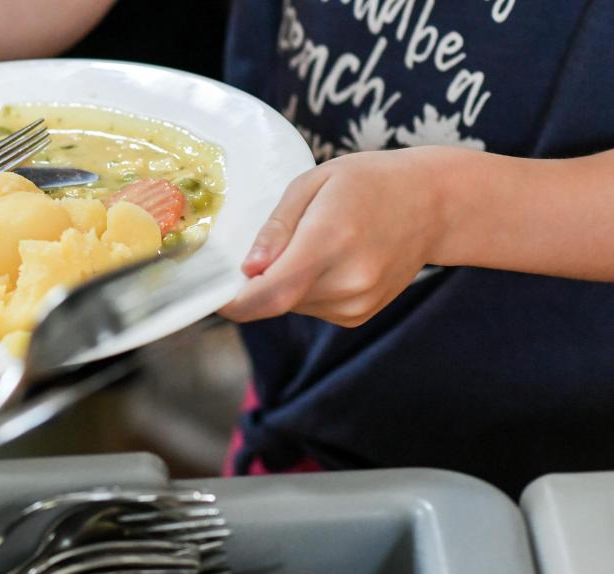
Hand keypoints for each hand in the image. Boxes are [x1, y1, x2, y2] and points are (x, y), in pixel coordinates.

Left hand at [219, 147, 455, 326]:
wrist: (434, 204)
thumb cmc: (368, 182)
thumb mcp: (313, 184)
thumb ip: (276, 228)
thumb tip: (248, 269)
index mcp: (329, 241)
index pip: (269, 293)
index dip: (233, 302)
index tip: (214, 294)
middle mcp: (347, 280)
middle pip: (275, 301)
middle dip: (259, 282)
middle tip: (271, 247)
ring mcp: (357, 302)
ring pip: (291, 306)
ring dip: (285, 284)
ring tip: (316, 245)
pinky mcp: (360, 315)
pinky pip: (312, 309)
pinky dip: (307, 290)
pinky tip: (332, 260)